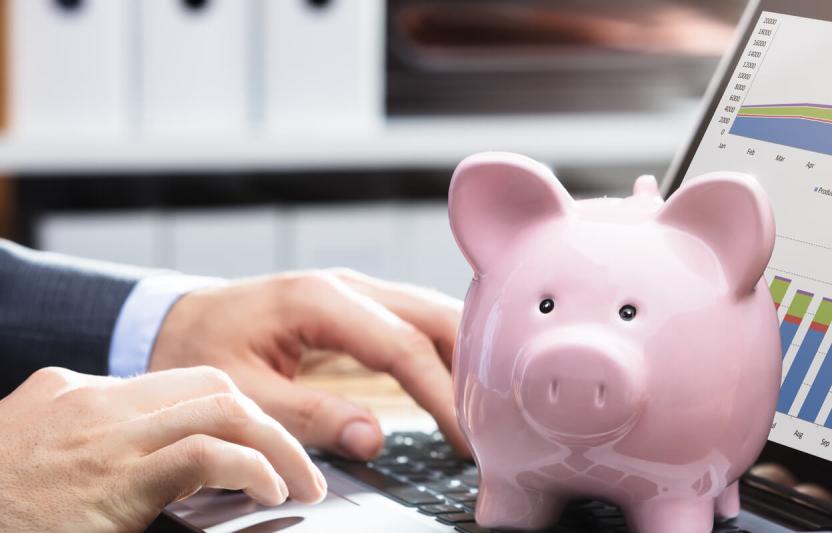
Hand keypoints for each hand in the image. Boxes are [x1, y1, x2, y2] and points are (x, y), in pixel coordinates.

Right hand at [0, 366, 325, 531]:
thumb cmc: (2, 504)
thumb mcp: (38, 462)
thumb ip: (92, 451)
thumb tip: (163, 471)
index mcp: (72, 394)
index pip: (179, 384)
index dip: (234, 413)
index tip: (265, 445)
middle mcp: (89, 401)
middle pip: (210, 384)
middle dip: (266, 421)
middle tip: (298, 465)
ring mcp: (100, 435)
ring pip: (221, 406)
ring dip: (276, 445)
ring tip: (301, 483)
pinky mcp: (112, 478)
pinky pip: (206, 453)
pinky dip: (252, 467)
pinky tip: (270, 492)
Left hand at [149, 269, 466, 459]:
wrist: (173, 319)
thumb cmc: (200, 349)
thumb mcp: (242, 392)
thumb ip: (308, 416)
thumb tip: (375, 439)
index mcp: (320, 299)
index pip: (404, 346)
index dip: (442, 395)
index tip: (468, 439)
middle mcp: (350, 285)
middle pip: (436, 318)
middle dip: (473, 370)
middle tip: (495, 425)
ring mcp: (360, 291)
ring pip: (436, 315)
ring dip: (467, 358)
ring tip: (490, 410)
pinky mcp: (364, 306)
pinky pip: (420, 323)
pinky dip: (448, 353)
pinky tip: (465, 384)